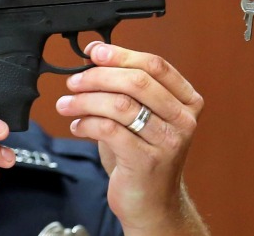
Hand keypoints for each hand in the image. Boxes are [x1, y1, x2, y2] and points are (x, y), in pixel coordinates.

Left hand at [56, 42, 208, 234]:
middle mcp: (183, 120)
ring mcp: (168, 141)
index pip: (155, 65)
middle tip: (74, 81)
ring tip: (66, 104)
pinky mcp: (146, 161)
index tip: (94, 52)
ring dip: (85, 100)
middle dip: (98, 76)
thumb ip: (124, 88)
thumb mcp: (141, 116)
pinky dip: (86, 124)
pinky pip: (109, 130)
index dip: (121, 54)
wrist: (152, 202)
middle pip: (137, 81)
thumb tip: (95, 56)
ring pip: (120, 105)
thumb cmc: (142, 155)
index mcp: (186, 101)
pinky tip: (77, 126)